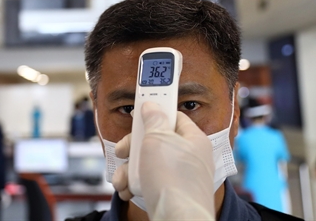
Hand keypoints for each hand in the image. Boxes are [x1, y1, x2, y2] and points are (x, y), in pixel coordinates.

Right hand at [111, 101, 214, 219]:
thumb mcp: (158, 138)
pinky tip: (127, 188)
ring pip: (147, 163)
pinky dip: (134, 184)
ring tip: (123, 178)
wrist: (178, 220)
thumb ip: (154, 119)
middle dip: (133, 147)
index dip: (155, 111)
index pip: (174, 117)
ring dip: (129, 169)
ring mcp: (179, 177)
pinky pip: (147, 181)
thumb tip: (152, 105)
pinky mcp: (169, 193)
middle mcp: (188, 158)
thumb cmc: (174, 180)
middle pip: (155, 141)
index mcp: (193, 140)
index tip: (140, 108)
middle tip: (124, 150)